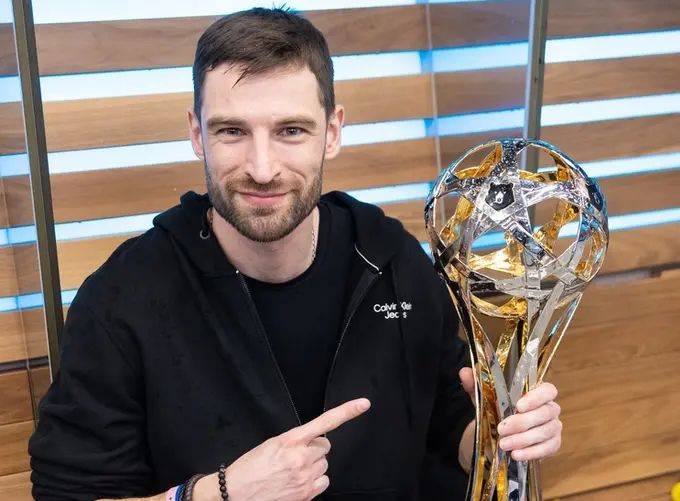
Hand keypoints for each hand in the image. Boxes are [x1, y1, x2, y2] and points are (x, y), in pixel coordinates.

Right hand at [196, 398, 370, 500]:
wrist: (235, 493)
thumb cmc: (249, 468)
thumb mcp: (270, 445)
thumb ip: (294, 440)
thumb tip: (310, 442)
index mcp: (291, 440)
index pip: (325, 422)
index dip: (347, 412)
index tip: (363, 404)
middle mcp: (301, 458)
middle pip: (325, 446)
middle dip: (314, 448)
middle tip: (295, 455)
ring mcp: (306, 477)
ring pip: (324, 464)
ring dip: (313, 465)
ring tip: (293, 470)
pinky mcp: (307, 494)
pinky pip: (324, 481)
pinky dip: (315, 481)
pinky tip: (298, 481)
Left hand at [459, 367, 561, 460]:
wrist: (497, 435)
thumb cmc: (496, 411)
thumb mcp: (484, 398)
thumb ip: (475, 384)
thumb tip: (464, 372)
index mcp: (537, 392)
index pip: (548, 390)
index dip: (537, 397)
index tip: (518, 405)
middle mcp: (550, 408)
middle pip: (545, 413)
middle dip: (522, 422)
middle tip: (501, 429)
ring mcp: (553, 426)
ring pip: (546, 431)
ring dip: (524, 439)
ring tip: (504, 444)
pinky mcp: (553, 444)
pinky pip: (548, 448)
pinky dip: (531, 453)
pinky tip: (516, 455)